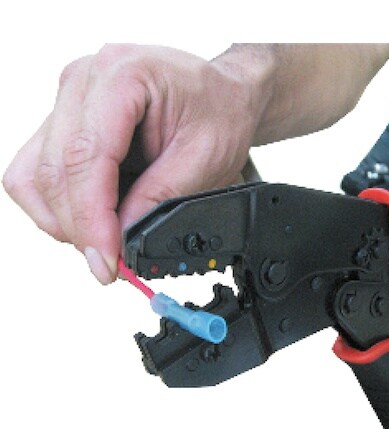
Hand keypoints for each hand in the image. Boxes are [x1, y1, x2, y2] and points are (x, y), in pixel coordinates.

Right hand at [2, 44, 264, 283]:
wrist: (223, 94)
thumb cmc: (220, 112)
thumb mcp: (206, 157)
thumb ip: (160, 197)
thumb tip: (121, 239)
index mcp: (123, 75)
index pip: (86, 156)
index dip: (91, 219)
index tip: (106, 260)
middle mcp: (85, 81)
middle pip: (55, 170)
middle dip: (80, 228)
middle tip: (110, 263)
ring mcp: (70, 100)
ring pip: (35, 175)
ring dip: (64, 220)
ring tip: (102, 242)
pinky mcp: (66, 122)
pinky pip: (36, 172)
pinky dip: (56, 206)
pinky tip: (87, 221)